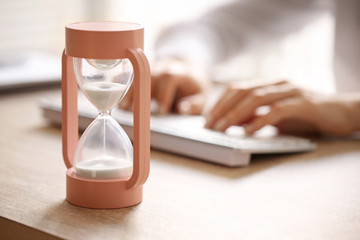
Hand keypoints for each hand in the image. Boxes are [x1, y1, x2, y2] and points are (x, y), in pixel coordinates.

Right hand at [119, 58, 208, 114]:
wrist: (188, 69)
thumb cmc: (193, 86)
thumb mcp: (201, 96)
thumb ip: (195, 104)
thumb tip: (182, 109)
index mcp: (179, 71)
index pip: (168, 77)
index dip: (163, 94)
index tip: (161, 111)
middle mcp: (162, 67)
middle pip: (148, 75)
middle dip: (139, 91)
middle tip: (131, 109)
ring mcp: (150, 69)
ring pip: (136, 75)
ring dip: (128, 90)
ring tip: (122, 106)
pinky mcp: (142, 72)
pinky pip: (129, 75)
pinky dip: (122, 84)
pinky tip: (116, 97)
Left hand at [205, 80, 359, 135]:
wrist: (344, 112)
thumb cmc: (308, 115)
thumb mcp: (277, 116)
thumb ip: (258, 115)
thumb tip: (234, 122)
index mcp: (270, 84)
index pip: (237, 88)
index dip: (220, 103)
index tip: (207, 119)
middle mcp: (277, 84)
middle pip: (242, 91)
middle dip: (222, 109)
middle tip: (209, 126)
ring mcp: (291, 91)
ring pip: (255, 98)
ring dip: (235, 115)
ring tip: (222, 129)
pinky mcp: (303, 102)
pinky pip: (276, 110)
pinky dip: (259, 121)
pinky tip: (248, 132)